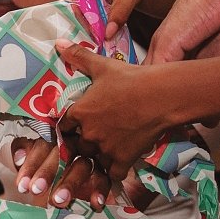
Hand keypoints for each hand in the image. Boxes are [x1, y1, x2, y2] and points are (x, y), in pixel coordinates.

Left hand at [8, 134, 112, 211]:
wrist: (109, 128)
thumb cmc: (62, 147)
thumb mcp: (41, 147)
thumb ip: (25, 149)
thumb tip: (17, 158)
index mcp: (59, 134)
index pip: (43, 145)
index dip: (32, 164)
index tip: (22, 185)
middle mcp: (77, 141)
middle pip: (62, 153)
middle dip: (47, 172)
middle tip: (35, 190)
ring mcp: (95, 153)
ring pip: (82, 165)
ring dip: (70, 183)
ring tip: (58, 202)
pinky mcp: (112, 166)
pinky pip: (106, 177)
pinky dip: (100, 190)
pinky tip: (95, 203)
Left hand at [53, 41, 179, 181]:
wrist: (161, 96)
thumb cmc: (130, 79)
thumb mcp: (102, 66)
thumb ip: (78, 57)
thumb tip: (58, 44)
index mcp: (79, 113)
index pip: (63, 127)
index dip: (70, 126)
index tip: (77, 124)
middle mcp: (88, 134)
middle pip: (77, 146)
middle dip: (83, 143)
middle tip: (95, 137)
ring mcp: (105, 149)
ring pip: (93, 161)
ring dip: (98, 157)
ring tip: (108, 149)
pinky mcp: (122, 160)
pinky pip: (111, 174)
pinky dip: (113, 171)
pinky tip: (120, 162)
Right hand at [61, 0, 150, 40]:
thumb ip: (120, 14)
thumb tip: (108, 34)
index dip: (86, 10)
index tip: (95, 28)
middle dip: (77, 16)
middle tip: (90, 32)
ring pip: (66, 4)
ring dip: (77, 19)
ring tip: (90, 32)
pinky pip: (71, 8)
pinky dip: (79, 19)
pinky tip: (89, 29)